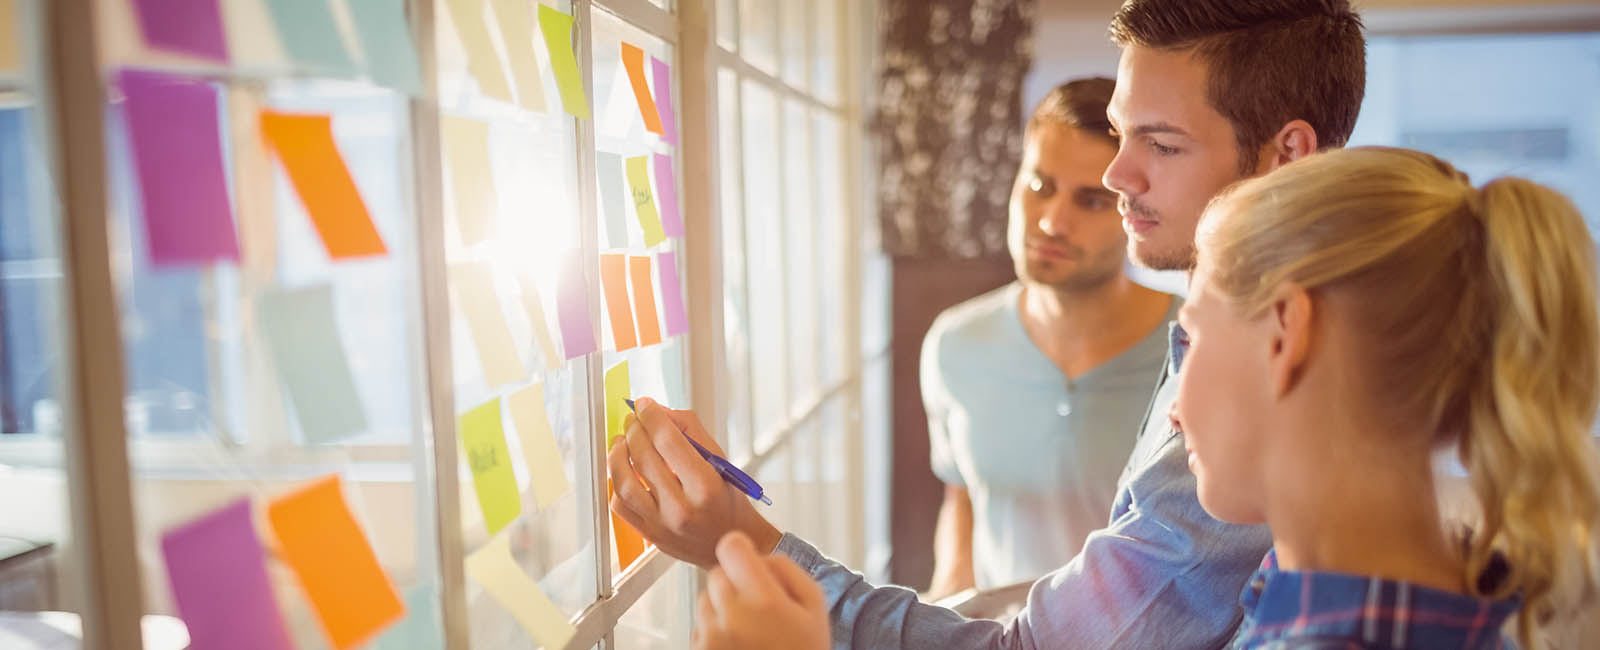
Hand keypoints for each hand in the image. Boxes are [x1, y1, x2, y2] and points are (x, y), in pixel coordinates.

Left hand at [607, 398, 782, 567]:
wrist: (728, 543)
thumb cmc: (727, 501)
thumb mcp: (720, 461)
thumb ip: (690, 432)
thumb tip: (659, 413)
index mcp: (705, 487)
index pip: (669, 441)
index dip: (652, 416)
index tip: (645, 404)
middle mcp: (682, 509)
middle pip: (644, 459)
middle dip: (634, 431)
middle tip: (634, 420)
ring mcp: (662, 525)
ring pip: (624, 483)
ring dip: (617, 455)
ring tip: (621, 441)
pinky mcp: (648, 535)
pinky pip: (620, 506)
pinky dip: (616, 483)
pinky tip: (624, 470)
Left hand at [693, 532, 828, 649]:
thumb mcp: (815, 605)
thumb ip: (787, 569)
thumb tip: (758, 556)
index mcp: (763, 600)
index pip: (730, 547)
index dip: (740, 549)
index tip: (746, 558)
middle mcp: (730, 617)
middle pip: (716, 573)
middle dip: (734, 584)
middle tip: (757, 607)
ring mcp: (711, 639)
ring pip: (705, 601)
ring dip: (722, 610)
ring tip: (750, 632)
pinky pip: (700, 628)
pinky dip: (714, 633)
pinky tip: (739, 647)